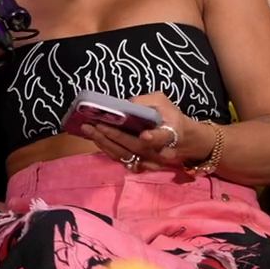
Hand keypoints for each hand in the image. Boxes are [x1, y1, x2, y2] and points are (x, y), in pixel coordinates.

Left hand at [80, 93, 207, 172]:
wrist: (180, 139)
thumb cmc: (168, 116)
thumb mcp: (162, 102)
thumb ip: (146, 102)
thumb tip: (126, 104)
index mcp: (171, 133)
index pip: (163, 138)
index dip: (154, 138)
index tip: (144, 136)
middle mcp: (161, 152)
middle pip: (137, 147)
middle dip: (115, 136)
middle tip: (96, 125)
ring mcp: (150, 162)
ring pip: (126, 155)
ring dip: (106, 143)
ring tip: (89, 130)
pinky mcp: (140, 166)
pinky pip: (122, 160)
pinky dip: (107, 149)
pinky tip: (95, 138)